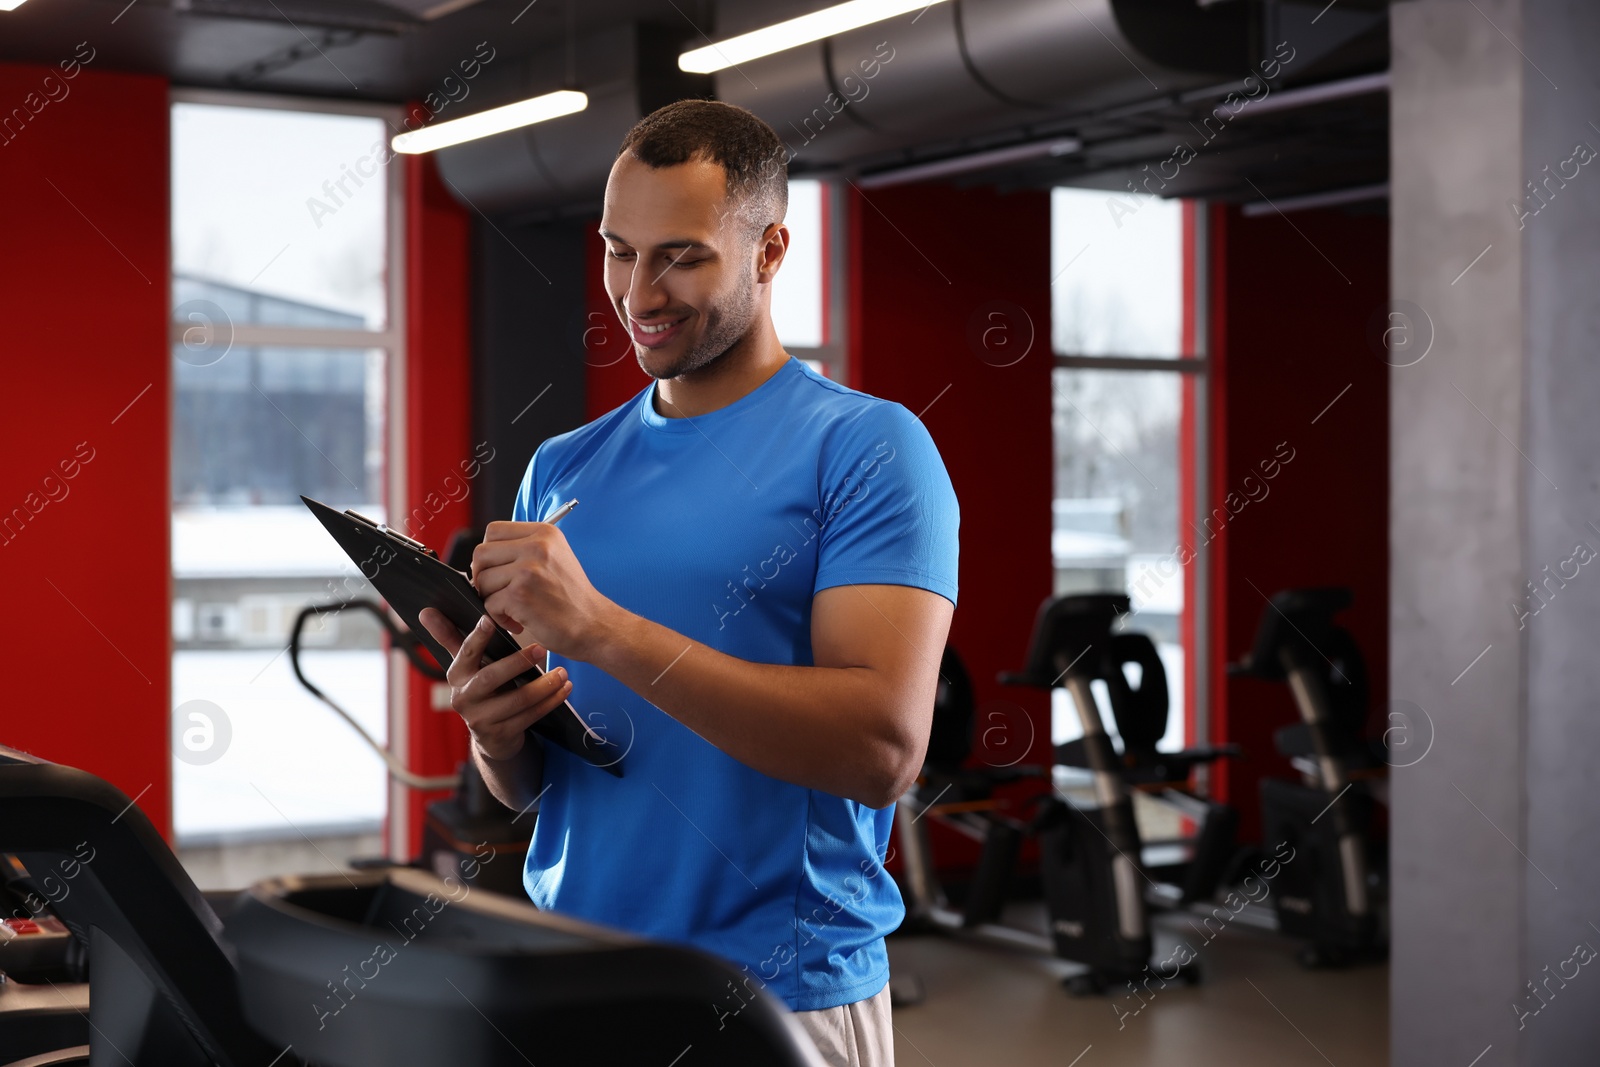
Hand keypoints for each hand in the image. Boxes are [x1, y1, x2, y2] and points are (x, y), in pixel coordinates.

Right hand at [418, 607, 572, 760]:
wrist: (491, 736)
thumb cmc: (482, 689)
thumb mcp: (468, 666)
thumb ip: (451, 638)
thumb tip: (426, 611)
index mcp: (456, 675)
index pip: (465, 652)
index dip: (476, 636)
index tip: (489, 619)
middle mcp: (463, 697)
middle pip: (491, 677)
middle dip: (518, 662)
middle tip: (542, 648)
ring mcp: (480, 719)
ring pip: (516, 700)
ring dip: (543, 686)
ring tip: (563, 673)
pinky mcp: (499, 735)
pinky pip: (529, 717)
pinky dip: (549, 703)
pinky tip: (564, 690)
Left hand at [470, 521, 617, 660]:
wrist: (594, 624)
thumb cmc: (571, 596)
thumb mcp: (555, 557)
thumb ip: (523, 549)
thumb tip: (481, 558)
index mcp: (544, 533)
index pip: (494, 531)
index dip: (490, 553)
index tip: (499, 571)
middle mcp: (537, 546)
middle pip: (481, 554)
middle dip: (483, 577)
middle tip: (499, 593)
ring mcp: (528, 570)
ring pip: (483, 581)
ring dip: (492, 600)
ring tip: (513, 610)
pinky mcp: (520, 595)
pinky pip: (489, 604)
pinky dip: (499, 618)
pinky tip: (517, 622)